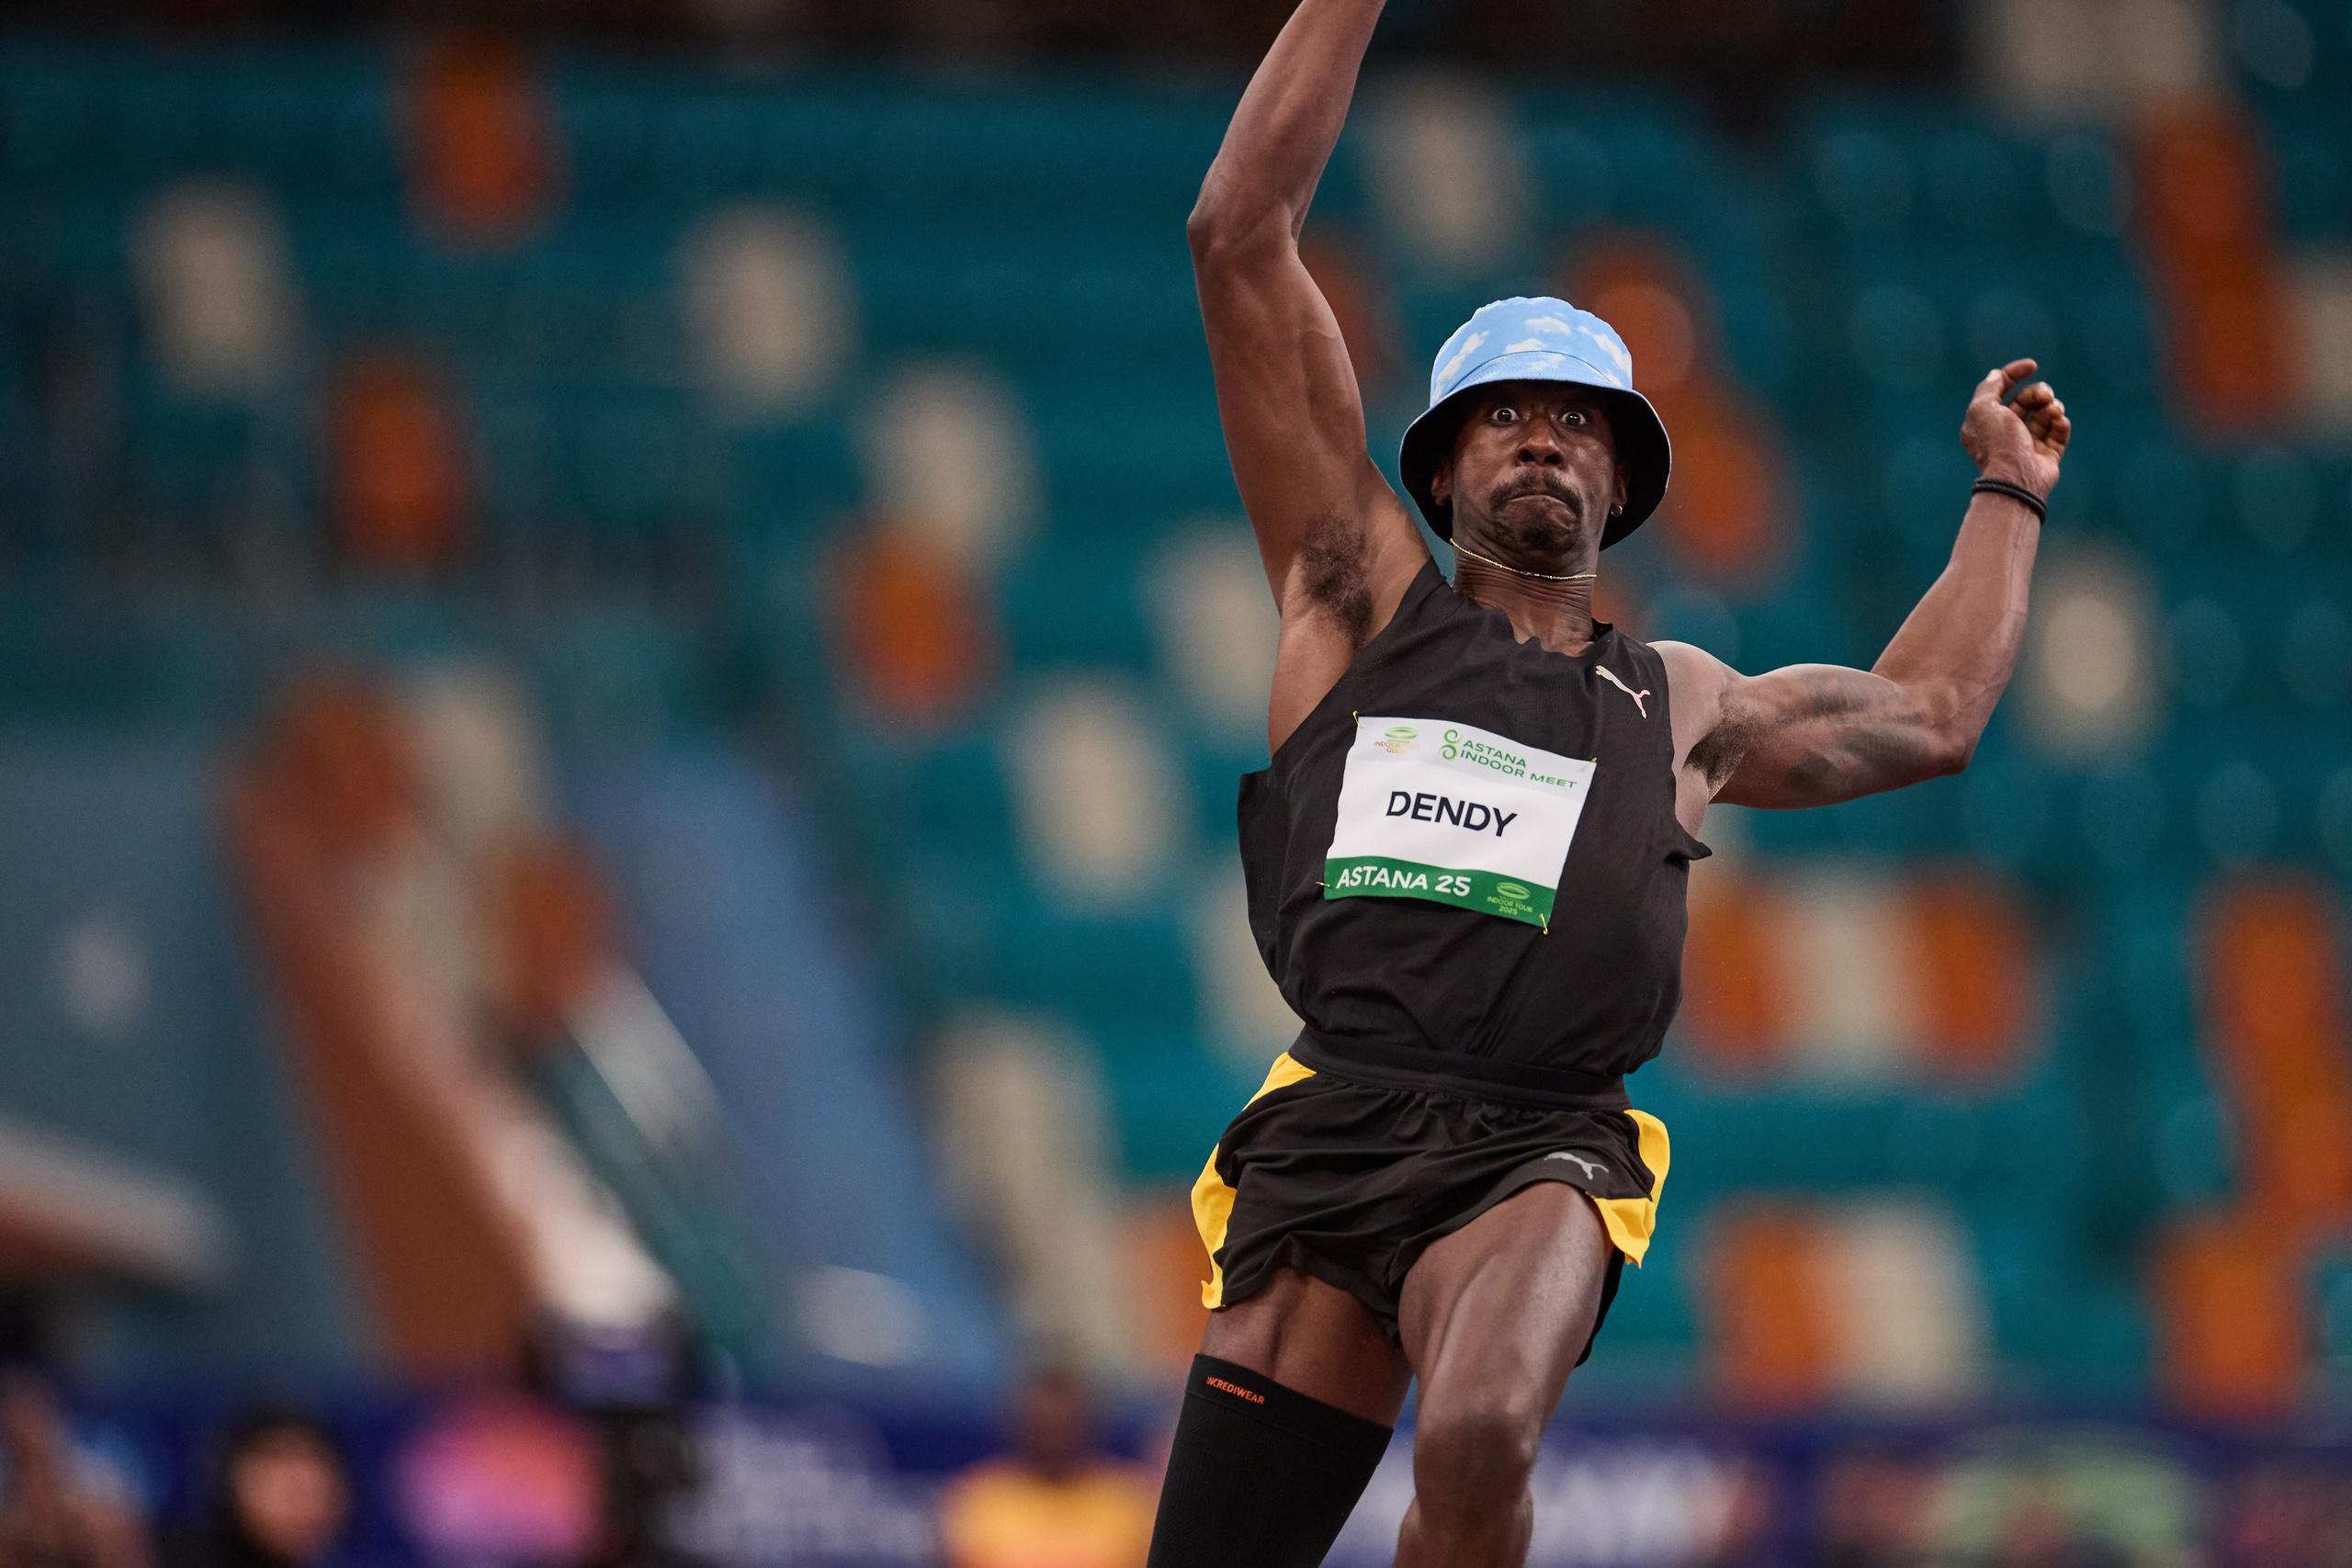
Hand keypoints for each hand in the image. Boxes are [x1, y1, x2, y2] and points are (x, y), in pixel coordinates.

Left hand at [1960, 359, 2067, 497]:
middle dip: (2038, 392)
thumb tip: (1996, 374)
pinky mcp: (2046, 455)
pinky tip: (2059, 421)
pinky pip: (2058, 432)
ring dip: (2051, 407)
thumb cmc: (1998, 444)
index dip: (2014, 374)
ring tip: (2053, 410)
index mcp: (1985, 421)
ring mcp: (2026, 444)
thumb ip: (1988, 388)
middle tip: (2045, 395)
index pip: (2000, 390)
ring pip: (2043, 414)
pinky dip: (2060, 423)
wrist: (2016, 480)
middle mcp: (2004, 432)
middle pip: (2026, 400)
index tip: (2032, 366)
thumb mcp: (1983, 409)